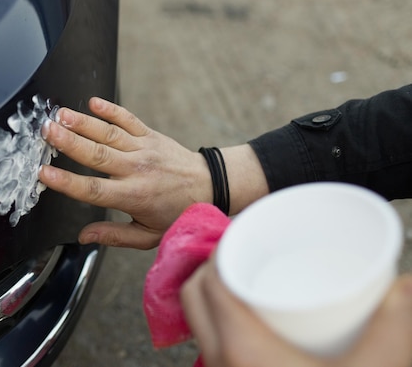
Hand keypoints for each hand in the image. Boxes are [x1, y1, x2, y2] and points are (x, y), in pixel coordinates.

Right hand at [39, 97, 210, 248]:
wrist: (209, 186)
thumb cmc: (177, 212)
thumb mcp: (148, 234)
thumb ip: (114, 236)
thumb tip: (83, 237)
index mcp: (133, 196)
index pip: (93, 189)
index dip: (67, 182)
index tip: (44, 173)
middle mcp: (136, 170)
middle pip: (97, 155)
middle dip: (69, 142)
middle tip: (46, 131)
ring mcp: (144, 149)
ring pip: (109, 133)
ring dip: (83, 122)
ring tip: (59, 115)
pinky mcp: (150, 135)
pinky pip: (128, 119)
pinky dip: (111, 109)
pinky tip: (92, 102)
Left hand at [180, 257, 411, 366]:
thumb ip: (394, 327)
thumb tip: (407, 285)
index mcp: (241, 349)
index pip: (207, 283)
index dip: (220, 249)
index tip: (243, 232)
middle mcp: (220, 363)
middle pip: (195, 299)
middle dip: (213, 267)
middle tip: (247, 252)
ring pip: (200, 325)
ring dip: (214, 296)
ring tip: (250, 280)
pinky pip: (212, 347)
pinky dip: (221, 323)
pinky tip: (255, 323)